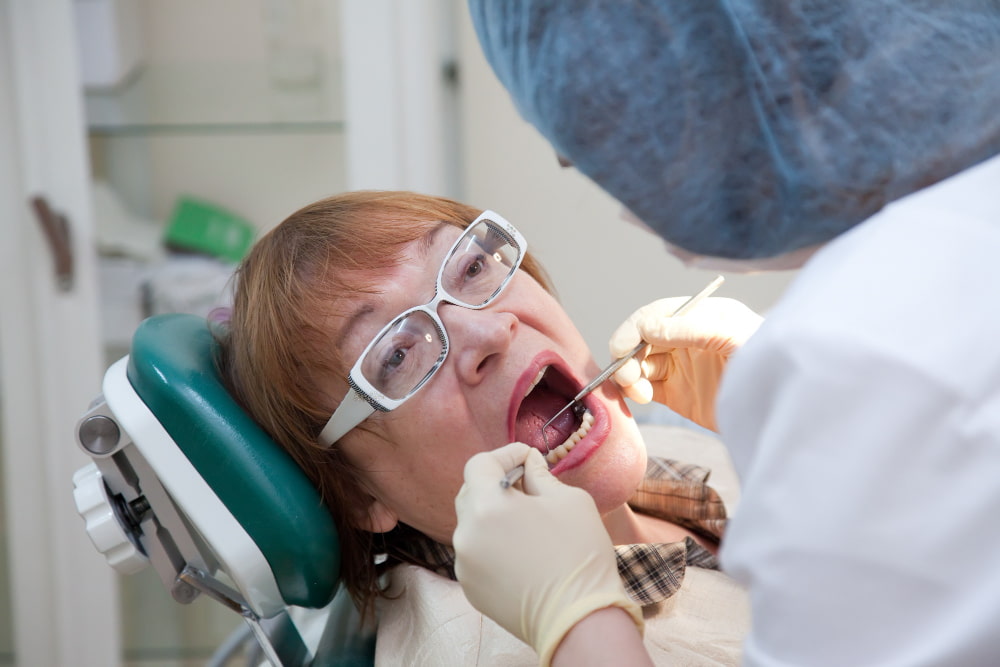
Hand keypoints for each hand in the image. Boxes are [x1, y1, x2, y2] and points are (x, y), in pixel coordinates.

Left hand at [453, 443, 642, 665]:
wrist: (579, 620)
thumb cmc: (579, 555)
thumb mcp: (568, 501)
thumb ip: (540, 476)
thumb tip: (530, 464)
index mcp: (487, 506)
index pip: (480, 464)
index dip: (504, 455)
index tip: (528, 457)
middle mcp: (466, 534)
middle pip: (471, 492)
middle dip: (497, 482)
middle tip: (528, 485)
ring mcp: (465, 564)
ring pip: (473, 525)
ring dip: (494, 515)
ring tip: (527, 522)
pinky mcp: (470, 588)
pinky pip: (476, 552)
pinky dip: (492, 543)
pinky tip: (522, 550)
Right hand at [609, 296, 761, 430]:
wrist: (785, 405)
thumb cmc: (770, 360)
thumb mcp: (733, 335)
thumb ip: (690, 328)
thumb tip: (646, 329)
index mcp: (700, 316)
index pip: (655, 315)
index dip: (633, 329)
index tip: (622, 348)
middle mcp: (686, 338)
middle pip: (640, 340)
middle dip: (627, 355)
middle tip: (628, 377)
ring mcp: (681, 367)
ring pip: (638, 365)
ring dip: (629, 376)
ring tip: (640, 392)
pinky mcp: (677, 395)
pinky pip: (644, 388)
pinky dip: (633, 392)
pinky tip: (640, 397)